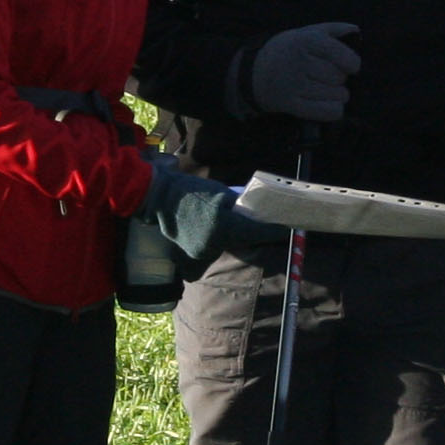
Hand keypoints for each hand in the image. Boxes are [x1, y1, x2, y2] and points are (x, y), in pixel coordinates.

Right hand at [136, 159, 273, 261]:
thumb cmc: (191, 190)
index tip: (284, 230)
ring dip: (232, 237)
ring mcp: (202, 252)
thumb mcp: (220, 193)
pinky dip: (217, 241)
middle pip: (242, 241)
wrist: (160, 198)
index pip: (255, 233)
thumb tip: (254, 214)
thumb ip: (237, 206)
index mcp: (222, 226)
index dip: (273, 232)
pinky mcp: (194, 254)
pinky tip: (213, 230)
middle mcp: (214, 243)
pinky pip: (213, 250)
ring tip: (227, 222)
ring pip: (228, 245)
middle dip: (252, 233)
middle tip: (261, 224)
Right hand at [246, 22, 361, 122]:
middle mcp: (300, 62)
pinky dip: (334, 109)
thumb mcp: (307, 32)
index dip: (352, 63)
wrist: (255, 71)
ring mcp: (294, 85)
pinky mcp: (290, 104)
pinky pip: (327, 112)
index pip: (344, 57)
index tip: (349, 65)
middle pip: (339, 77)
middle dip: (340, 78)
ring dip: (338, 94)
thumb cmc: (288, 50)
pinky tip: (328, 103)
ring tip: (326, 88)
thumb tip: (356, 31)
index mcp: (306, 41)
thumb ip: (334, 29)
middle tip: (328, 76)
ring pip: (336, 96)